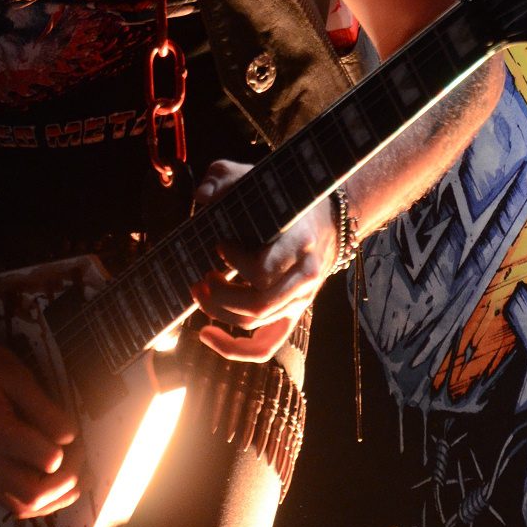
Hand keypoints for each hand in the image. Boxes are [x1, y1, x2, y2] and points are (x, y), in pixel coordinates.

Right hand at [0, 339, 78, 518]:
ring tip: (73, 472)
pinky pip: (15, 506)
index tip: (69, 431)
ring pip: (25, 508)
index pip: (44, 459)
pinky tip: (58, 485)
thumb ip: (43, 408)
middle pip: (33, 495)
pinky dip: (42, 503)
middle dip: (65, 480)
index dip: (65, 448)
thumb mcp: (16, 376)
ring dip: (56, 497)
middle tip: (76, 454)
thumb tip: (70, 437)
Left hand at [191, 158, 338, 362]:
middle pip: (257, 304)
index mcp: (297, 242)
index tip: (218, 243)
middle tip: (201, 276)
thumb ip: (225, 178)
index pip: (264, 269)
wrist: (325, 220)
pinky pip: (265, 346)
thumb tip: (203, 197)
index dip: (235, 261)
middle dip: (220, 295)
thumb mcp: (255, 177)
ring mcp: (299, 300)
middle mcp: (303, 276)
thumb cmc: (284, 199)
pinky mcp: (291, 314)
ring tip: (200, 289)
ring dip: (219, 311)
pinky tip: (206, 335)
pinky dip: (234, 349)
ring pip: (255, 323)